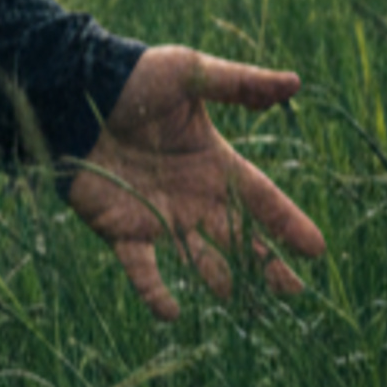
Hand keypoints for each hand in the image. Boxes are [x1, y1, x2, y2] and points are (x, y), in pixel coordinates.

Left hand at [65, 45, 324, 321]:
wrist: (69, 89)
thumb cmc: (132, 77)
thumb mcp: (188, 72)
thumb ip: (239, 83)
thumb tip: (295, 82)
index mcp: (212, 161)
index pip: (260, 198)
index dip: (288, 222)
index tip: (318, 250)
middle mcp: (192, 195)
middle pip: (239, 237)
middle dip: (266, 264)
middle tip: (292, 291)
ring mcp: (159, 216)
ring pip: (199, 259)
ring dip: (218, 278)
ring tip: (235, 297)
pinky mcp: (122, 230)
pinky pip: (142, 270)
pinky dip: (155, 293)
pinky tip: (171, 314)